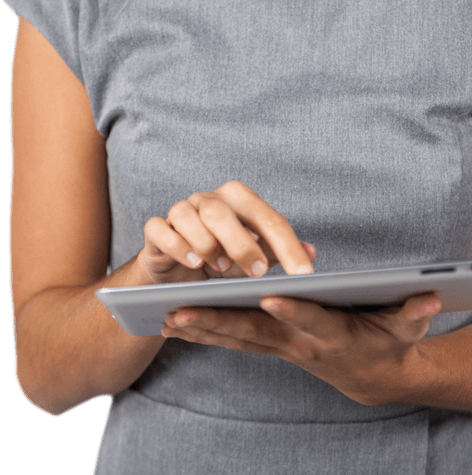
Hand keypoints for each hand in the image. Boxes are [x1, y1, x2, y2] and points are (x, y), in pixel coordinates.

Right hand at [138, 180, 315, 284]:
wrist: (179, 273)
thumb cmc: (222, 259)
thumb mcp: (253, 257)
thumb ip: (277, 252)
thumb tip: (312, 252)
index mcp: (239, 200)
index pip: (267, 218)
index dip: (287, 246)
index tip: (303, 274)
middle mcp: (208, 200)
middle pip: (222, 212)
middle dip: (242, 243)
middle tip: (257, 272)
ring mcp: (180, 211)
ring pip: (188, 216)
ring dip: (206, 244)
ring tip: (220, 268)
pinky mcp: (156, 229)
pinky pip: (159, 229)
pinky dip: (176, 245)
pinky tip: (192, 263)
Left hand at [160, 289, 441, 406]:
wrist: (377, 377)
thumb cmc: (393, 341)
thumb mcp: (409, 325)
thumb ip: (417, 310)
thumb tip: (432, 296)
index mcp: (334, 333)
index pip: (312, 320)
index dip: (294, 310)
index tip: (271, 295)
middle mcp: (301, 344)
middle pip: (255, 332)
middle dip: (216, 322)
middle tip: (179, 312)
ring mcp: (283, 348)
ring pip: (237, 338)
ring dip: (200, 329)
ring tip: (163, 317)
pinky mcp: (272, 347)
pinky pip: (234, 341)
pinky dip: (204, 333)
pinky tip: (174, 324)